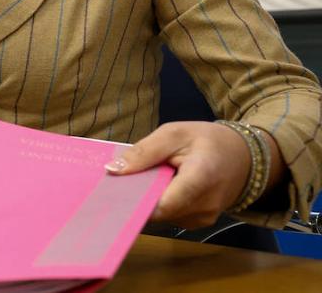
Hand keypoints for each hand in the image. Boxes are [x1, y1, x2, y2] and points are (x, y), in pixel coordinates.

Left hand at [104, 121, 271, 227]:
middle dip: (137, 198)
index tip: (112, 193)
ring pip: (163, 216)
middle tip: (118, 182)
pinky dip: (160, 204)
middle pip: (159, 212)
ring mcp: (204, 218)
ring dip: (149, 201)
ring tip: (143, 180)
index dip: (136, 202)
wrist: (244, 156)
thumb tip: (113, 170)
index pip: (164, 205)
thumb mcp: (174, 133)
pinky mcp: (200, 222)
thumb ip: (144, 152)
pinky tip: (157, 188)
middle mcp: (205, 205)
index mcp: (201, 178)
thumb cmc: (207, 141)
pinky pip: (171, 217)